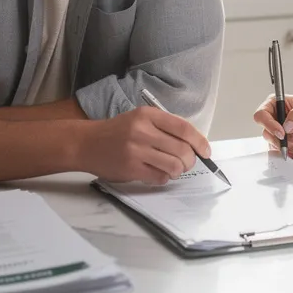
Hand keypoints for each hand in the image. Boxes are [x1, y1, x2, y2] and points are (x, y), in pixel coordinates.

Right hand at [73, 106, 210, 184]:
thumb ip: (164, 127)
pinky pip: (160, 177)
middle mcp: (143, 130)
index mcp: (148, 115)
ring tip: (173, 169)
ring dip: (178, 170)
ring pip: (174, 165)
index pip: (183, 128)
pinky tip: (158, 173)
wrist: (86, 143)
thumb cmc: (117, 132)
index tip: (206, 152)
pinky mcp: (131, 168)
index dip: (200, 142)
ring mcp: (136, 150)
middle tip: (185, 163)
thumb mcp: (140, 119)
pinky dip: (164, 177)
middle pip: (182, 150)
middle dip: (190, 160)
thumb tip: (193, 144)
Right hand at [252, 94, 292, 160]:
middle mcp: (276, 118)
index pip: (262, 115)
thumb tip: (287, 125)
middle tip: (290, 144)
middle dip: (277, 141)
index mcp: (276, 104)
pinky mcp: (288, 143)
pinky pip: (283, 151)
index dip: (268, 125)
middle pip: (266, 132)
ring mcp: (281, 132)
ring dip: (285, 149)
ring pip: (273, 144)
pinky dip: (291, 154)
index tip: (281, 132)